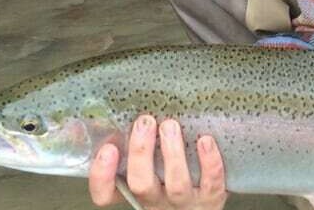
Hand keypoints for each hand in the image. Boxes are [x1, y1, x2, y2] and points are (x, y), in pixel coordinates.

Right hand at [88, 114, 227, 209]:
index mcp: (136, 191)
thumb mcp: (150, 166)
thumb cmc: (173, 177)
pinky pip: (211, 184)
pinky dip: (209, 162)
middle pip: (140, 184)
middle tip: (144, 122)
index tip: (108, 148)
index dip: (102, 175)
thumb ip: (136, 145)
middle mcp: (156, 200)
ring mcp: (183, 202)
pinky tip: (206, 140)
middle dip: (140, 152)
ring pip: (176, 184)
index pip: (106, 194)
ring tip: (171, 126)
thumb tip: (114, 112)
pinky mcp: (210, 200)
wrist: (204, 204)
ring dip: (173, 153)